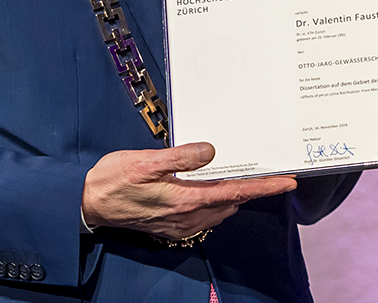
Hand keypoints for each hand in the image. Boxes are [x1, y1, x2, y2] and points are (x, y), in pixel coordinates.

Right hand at [80, 143, 296, 239]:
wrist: (88, 204)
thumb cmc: (113, 180)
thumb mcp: (145, 161)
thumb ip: (180, 157)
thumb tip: (211, 151)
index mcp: (186, 200)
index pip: (236, 193)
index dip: (265, 187)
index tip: (288, 181)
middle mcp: (188, 216)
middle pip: (232, 202)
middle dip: (251, 188)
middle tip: (267, 169)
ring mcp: (180, 224)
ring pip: (220, 209)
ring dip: (232, 194)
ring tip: (241, 173)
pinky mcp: (172, 226)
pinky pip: (205, 215)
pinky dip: (215, 201)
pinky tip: (210, 186)